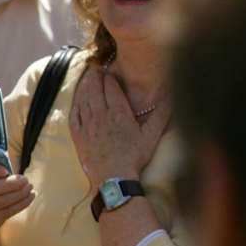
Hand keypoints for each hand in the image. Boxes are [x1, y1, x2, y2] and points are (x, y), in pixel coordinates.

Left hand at [69, 67, 168, 189]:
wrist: (113, 177)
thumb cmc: (134, 157)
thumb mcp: (152, 135)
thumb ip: (162, 114)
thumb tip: (171, 97)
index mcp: (119, 112)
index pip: (112, 88)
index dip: (110, 78)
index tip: (110, 71)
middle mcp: (101, 115)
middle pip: (95, 89)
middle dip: (95, 77)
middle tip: (95, 68)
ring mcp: (87, 125)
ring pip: (83, 99)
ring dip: (84, 86)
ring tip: (86, 77)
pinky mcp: (78, 135)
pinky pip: (74, 114)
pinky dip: (75, 103)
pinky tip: (76, 98)